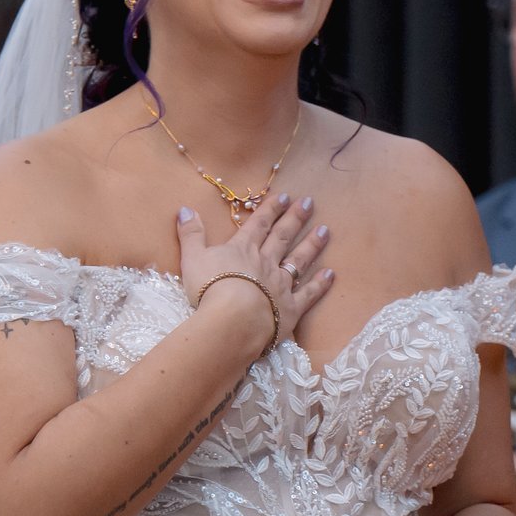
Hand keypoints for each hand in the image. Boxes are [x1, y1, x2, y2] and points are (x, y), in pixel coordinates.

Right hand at [173, 190, 332, 350]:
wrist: (233, 319)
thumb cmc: (209, 288)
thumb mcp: (192, 258)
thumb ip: (191, 233)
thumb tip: (185, 208)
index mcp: (242, 249)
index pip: (259, 224)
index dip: (271, 209)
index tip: (285, 196)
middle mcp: (265, 262)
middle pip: (282, 237)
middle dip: (295, 219)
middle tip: (309, 203)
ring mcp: (281, 284)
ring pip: (299, 260)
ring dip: (312, 245)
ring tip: (325, 231)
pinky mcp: (291, 308)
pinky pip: (309, 293)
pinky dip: (320, 284)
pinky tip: (330, 274)